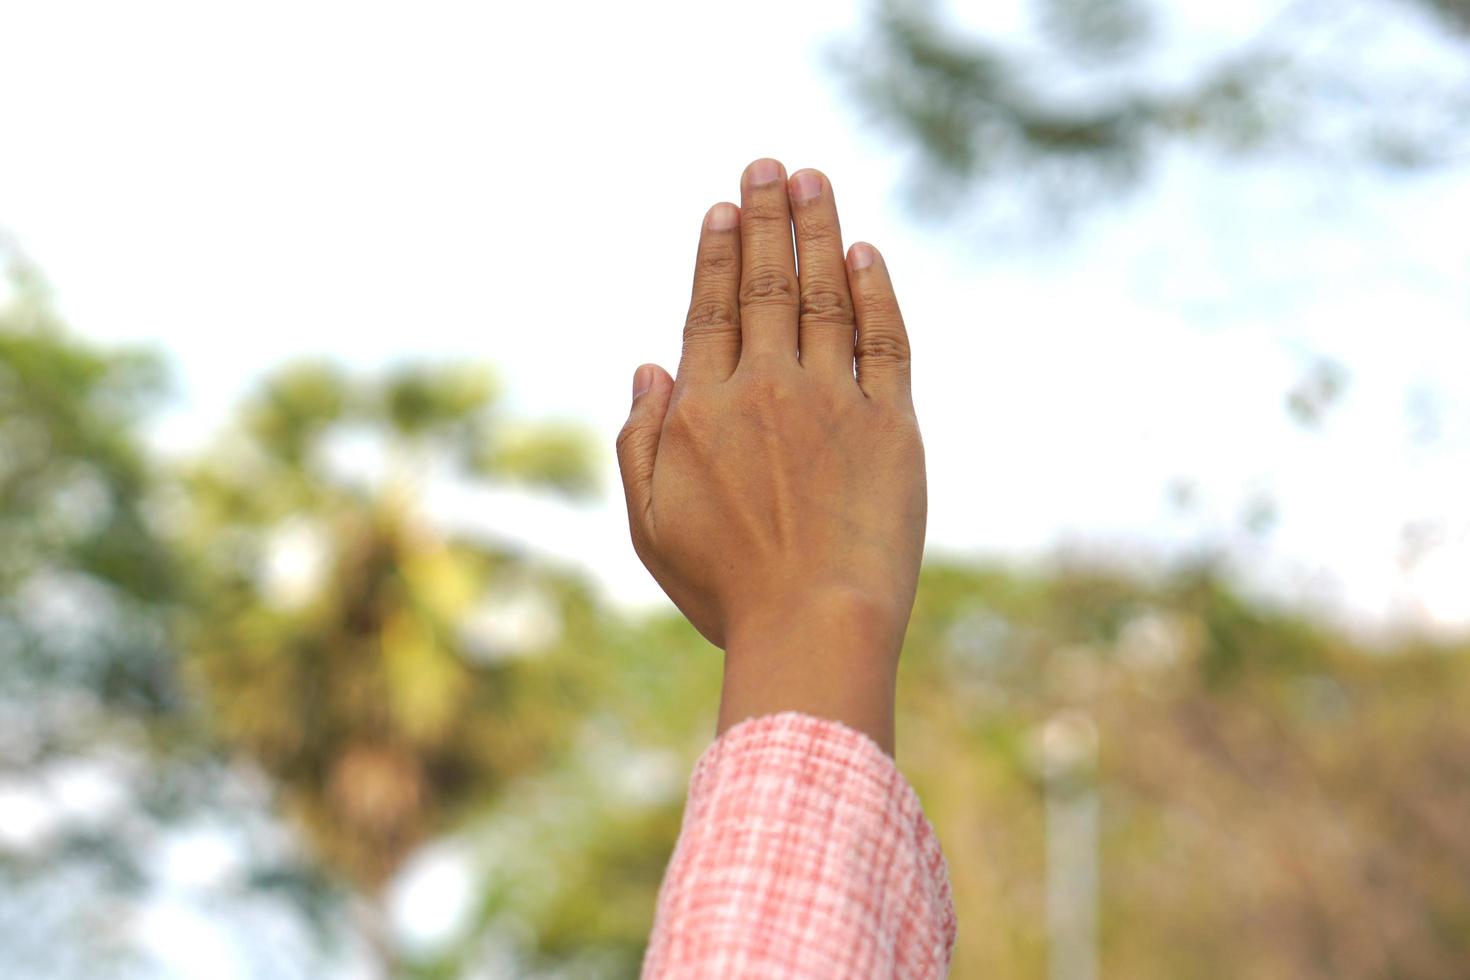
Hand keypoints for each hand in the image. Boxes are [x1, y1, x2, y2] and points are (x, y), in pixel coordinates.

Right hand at [615, 159, 925, 752]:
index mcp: (704, 412)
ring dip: (819, 231)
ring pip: (825, 294)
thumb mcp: (650, 526)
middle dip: (765, 218)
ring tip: (814, 181)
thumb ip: (639, 442)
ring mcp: (834, 401)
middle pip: (764, 284)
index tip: (722, 208)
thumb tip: (647, 365)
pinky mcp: (892, 424)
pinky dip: (877, 291)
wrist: (815, 627)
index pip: (708, 309)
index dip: (715, 253)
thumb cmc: (726, 590)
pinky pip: (885, 339)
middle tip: (768, 166)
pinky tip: (868, 255)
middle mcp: (767, 389)